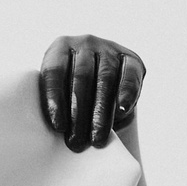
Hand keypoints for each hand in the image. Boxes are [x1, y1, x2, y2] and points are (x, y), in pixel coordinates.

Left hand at [38, 35, 144, 152]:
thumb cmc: (70, 99)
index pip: (55, 72)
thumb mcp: (58, 96)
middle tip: (76, 142)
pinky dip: (126, 94)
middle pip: (81, 78)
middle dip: (79, 114)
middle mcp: (85, 43)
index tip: (58, 126)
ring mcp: (109, 49)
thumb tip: (59, 131)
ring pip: (105, 80)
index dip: (55, 100)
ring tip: (97, 139)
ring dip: (101, 113)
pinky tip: (121, 111)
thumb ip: (55, 104)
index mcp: (59, 48)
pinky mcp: (131, 59)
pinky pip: (129, 77)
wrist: (99, 90)